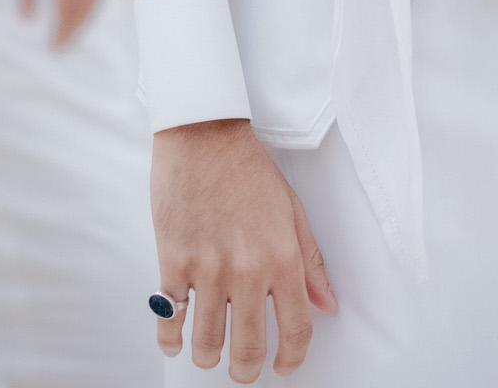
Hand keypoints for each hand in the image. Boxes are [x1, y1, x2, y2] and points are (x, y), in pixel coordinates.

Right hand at [152, 119, 335, 380]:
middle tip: (244, 369)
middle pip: (249, 348)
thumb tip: (327, 305)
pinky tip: (176, 340)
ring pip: (208, 343)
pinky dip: (171, 340)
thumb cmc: (250, 169)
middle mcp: (247, 269)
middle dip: (247, 370)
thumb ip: (311, 261)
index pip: (296, 328)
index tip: (284, 366)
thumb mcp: (292, 210)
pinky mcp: (173, 261)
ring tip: (211, 352)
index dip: (292, 358)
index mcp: (283, 256)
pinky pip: (170, 320)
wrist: (205, 134)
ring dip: (209, 357)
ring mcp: (208, 268)